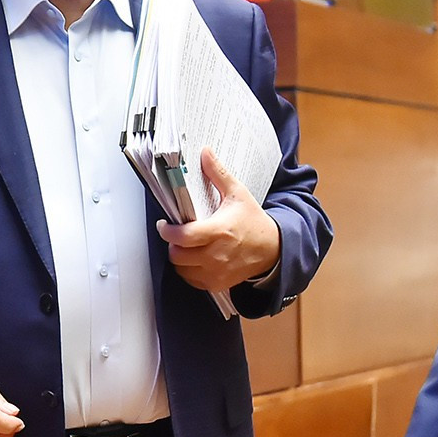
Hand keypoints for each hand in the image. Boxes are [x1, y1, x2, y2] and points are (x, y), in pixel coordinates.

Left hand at [155, 150, 280, 291]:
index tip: (164, 224)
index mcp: (219, 232)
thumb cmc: (253, 222)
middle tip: (176, 234)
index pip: (183, 237)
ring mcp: (216, 272)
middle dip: (172, 243)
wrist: (273, 249)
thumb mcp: (237, 194)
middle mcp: (216, 256)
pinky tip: (194, 259)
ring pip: (181, 269)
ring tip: (185, 246)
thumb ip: (218, 174)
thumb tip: (205, 153)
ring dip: (179, 257)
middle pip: (177, 255)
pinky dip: (188, 271)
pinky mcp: (217, 284)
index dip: (167, 231)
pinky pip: (191, 280)